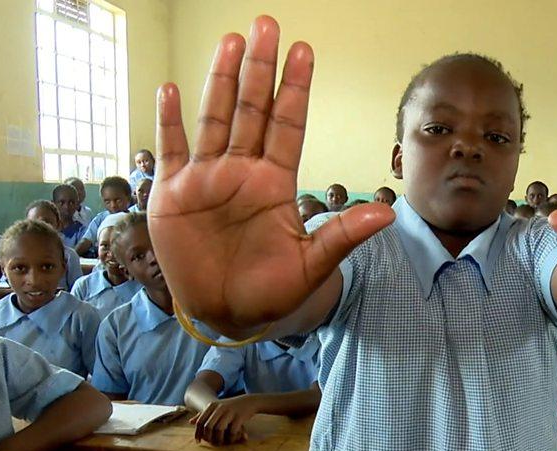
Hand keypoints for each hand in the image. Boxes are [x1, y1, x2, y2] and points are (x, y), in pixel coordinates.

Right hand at [149, 16, 393, 331]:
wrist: (228, 315)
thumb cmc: (273, 291)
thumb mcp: (312, 265)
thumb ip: (343, 235)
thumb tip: (387, 214)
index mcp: (275, 182)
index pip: (287, 124)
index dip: (294, 88)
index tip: (304, 51)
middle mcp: (242, 171)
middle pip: (251, 109)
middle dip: (259, 68)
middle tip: (267, 24)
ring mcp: (206, 179)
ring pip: (214, 119)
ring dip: (219, 80)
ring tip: (229, 41)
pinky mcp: (173, 194)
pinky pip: (171, 150)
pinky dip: (168, 122)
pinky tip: (171, 88)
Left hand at [190, 395, 262, 444]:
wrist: (249, 401)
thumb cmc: (231, 407)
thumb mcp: (217, 407)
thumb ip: (203, 414)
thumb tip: (190, 422)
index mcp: (212, 405)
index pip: (200, 421)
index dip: (198, 433)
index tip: (198, 441)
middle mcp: (219, 407)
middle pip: (208, 426)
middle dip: (208, 438)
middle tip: (211, 443)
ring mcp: (229, 411)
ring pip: (219, 429)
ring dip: (219, 439)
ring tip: (220, 443)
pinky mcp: (239, 416)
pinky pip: (232, 431)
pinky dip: (231, 438)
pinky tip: (231, 440)